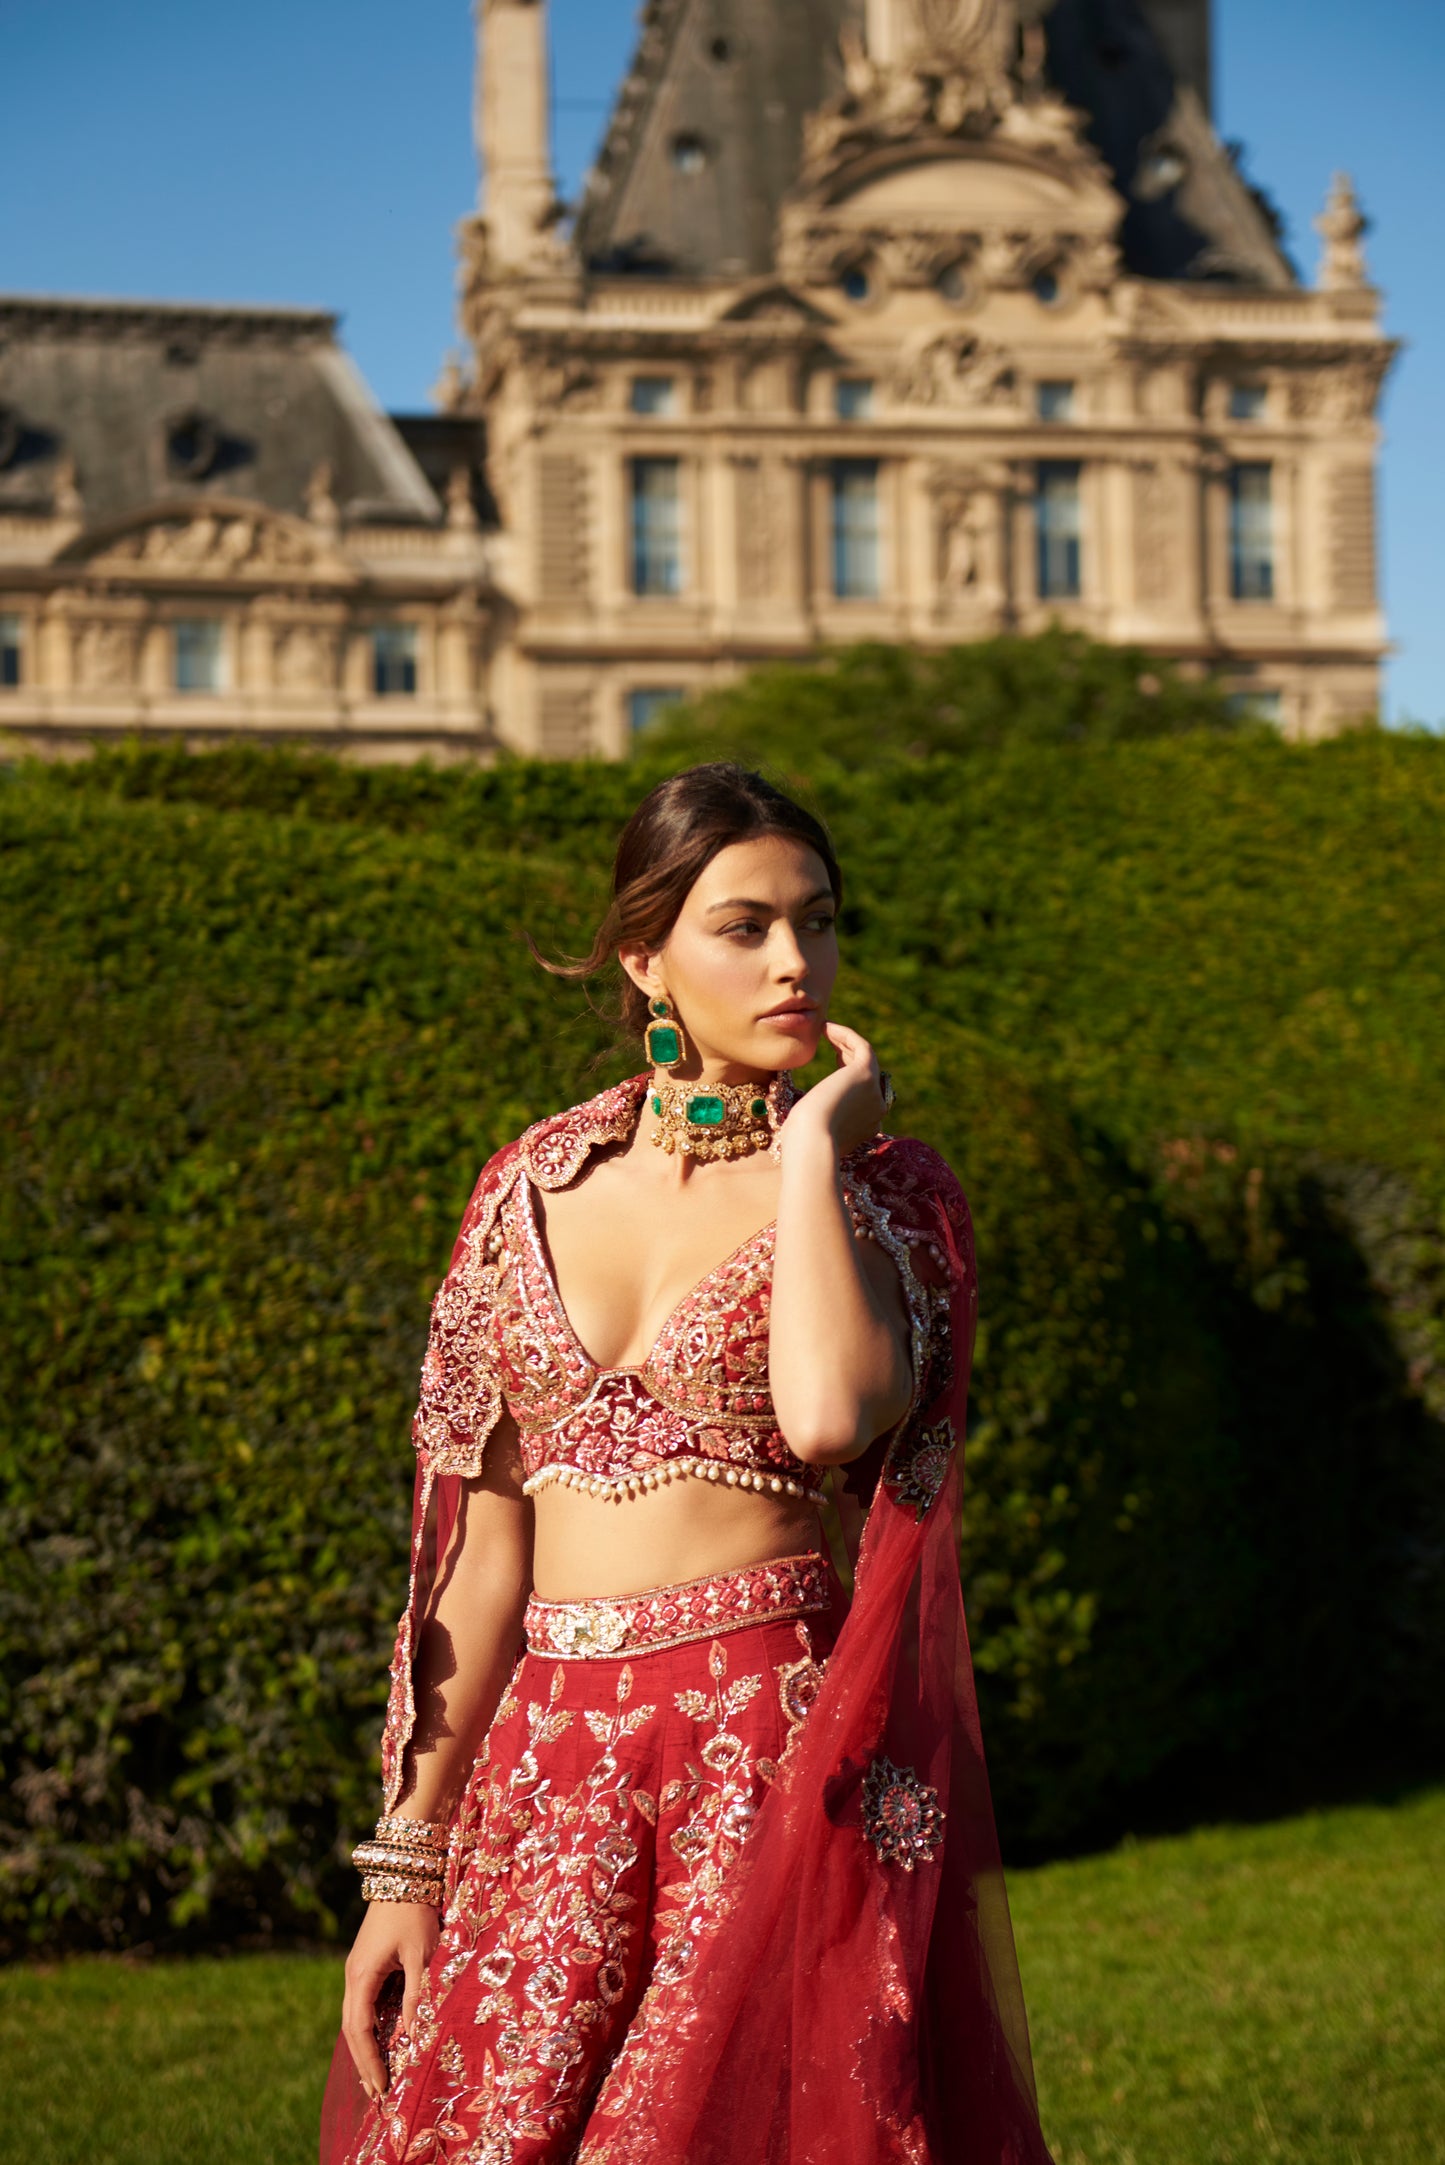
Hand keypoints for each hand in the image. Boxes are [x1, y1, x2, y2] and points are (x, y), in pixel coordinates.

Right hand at [342, 1898, 440, 2100]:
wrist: (403, 1876)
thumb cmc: (415, 1914)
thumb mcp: (422, 1955)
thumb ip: (417, 1995)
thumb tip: (414, 2036)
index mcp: (362, 1976)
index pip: (360, 2030)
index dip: (370, 2060)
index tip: (381, 2087)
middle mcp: (353, 1976)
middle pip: (352, 2029)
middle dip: (364, 2062)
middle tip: (377, 2094)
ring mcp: (357, 1970)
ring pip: (355, 2018)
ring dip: (365, 2048)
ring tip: (376, 2078)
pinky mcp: (365, 1965)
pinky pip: (362, 2005)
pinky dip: (368, 2029)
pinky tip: (380, 2043)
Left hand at [778, 1023, 885, 1162]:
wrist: (812, 1140)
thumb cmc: (804, 1141)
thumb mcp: (814, 1131)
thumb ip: (819, 1121)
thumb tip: (809, 1112)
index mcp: (866, 1127)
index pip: (862, 1093)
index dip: (848, 1073)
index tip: (832, 1059)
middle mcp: (877, 1111)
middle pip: (867, 1074)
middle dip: (848, 1056)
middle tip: (830, 1041)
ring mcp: (874, 1093)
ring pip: (865, 1059)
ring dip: (846, 1042)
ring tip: (826, 1029)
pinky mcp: (866, 1075)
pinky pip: (862, 1047)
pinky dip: (846, 1035)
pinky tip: (827, 1028)